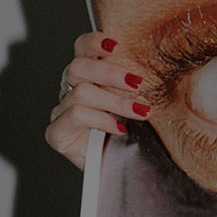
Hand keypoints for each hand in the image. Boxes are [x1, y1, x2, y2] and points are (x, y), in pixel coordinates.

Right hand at [44, 32, 154, 170]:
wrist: (125, 173)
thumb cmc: (133, 137)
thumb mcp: (139, 105)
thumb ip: (137, 86)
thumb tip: (159, 68)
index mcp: (87, 78)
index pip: (81, 50)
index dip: (94, 42)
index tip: (116, 44)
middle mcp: (70, 91)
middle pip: (78, 67)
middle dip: (110, 73)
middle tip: (138, 82)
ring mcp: (61, 112)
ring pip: (81, 92)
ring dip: (116, 101)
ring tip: (142, 111)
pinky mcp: (57, 133)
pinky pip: (76, 115)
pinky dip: (100, 119)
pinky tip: (119, 128)